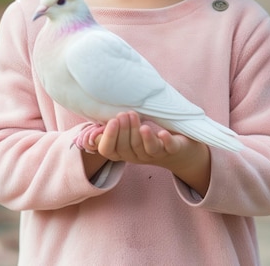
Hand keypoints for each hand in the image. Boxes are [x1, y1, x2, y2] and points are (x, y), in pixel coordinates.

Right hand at [94, 111, 210, 194]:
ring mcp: (156, 154)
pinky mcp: (173, 150)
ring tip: (137, 118)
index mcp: (124, 151)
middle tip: (124, 114)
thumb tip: (91, 116)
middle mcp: (138, 156)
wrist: (178, 149)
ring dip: (140, 134)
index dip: (109, 138)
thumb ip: (114, 127)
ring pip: (145, 149)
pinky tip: (162, 132)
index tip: (111, 121)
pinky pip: (168, 148)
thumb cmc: (148, 136)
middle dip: (124, 130)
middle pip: (127, 148)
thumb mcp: (128, 133)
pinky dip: (165, 141)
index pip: (110, 151)